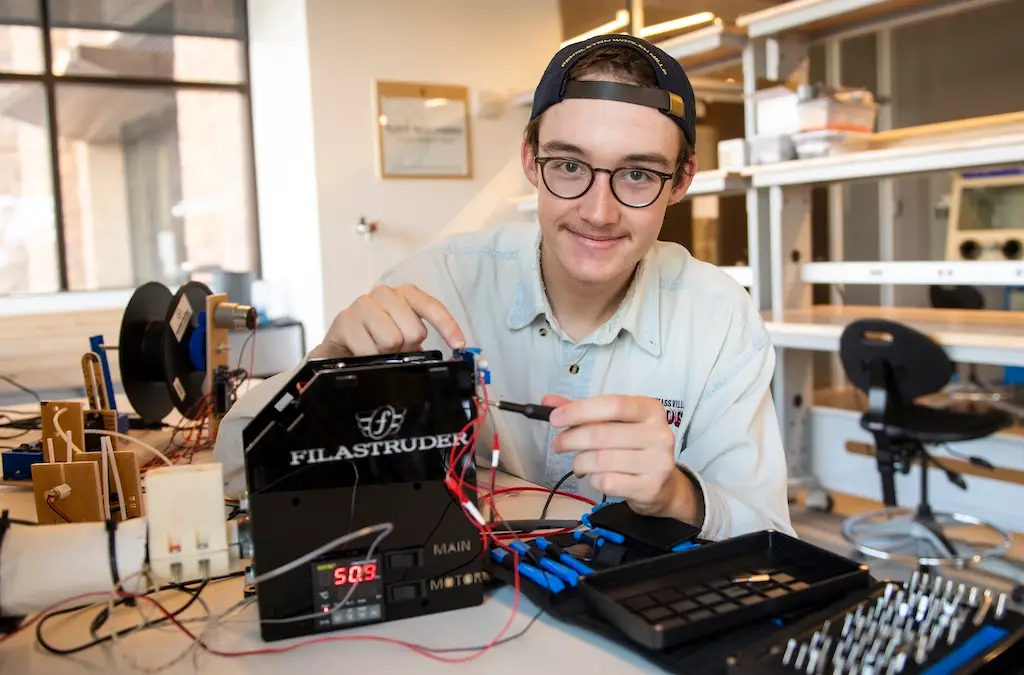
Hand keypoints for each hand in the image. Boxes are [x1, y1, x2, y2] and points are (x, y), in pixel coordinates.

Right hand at [310, 284, 465, 357]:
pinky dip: (369, 357)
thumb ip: (421, 336)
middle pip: (413, 330)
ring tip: (377, 348)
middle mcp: (384, 293)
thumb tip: (447, 351)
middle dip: (406, 346)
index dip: (448, 326)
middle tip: (394, 348)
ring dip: (386, 353)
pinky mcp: (344, 320)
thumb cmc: (376, 337)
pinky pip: (369, 349)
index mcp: (405, 293)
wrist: (339, 344)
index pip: (432, 307)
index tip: (459, 345)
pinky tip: (362, 351)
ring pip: (391, 340)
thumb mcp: (403, 332)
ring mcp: (362, 304)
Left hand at [545, 394, 695, 520]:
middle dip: (571, 439)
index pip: (611, 405)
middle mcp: (659, 433)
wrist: (663, 486)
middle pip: (602, 434)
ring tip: (578, 464)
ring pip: (601, 460)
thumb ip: (583, 413)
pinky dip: (592, 480)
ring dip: (579, 463)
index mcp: (650, 409)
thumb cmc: (633, 448)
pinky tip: (595, 477)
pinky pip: (607, 482)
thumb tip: (548, 401)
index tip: (555, 418)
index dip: (579, 410)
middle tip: (558, 444)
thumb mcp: (614, 424)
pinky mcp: (650, 487)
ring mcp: (658, 462)